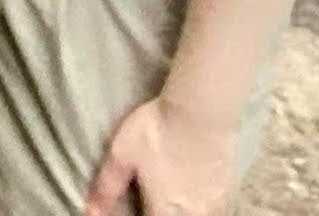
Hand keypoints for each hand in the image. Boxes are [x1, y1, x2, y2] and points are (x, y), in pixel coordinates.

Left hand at [83, 94, 245, 215]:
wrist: (201, 114)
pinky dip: (201, 207)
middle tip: (153, 197)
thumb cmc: (157, 131)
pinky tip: (194, 191)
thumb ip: (107, 188)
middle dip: (160, 213)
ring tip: (171, 194)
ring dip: (181, 210)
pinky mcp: (228, 194)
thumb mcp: (121, 155)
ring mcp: (214, 207)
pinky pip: (213, 211)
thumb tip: (89, 212)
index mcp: (164, 211)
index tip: (137, 207)